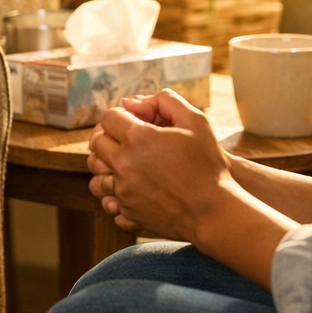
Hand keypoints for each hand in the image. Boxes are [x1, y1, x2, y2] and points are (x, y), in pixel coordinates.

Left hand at [87, 89, 235, 241]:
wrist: (214, 211)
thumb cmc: (208, 165)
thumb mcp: (195, 121)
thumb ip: (164, 101)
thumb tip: (131, 102)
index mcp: (137, 139)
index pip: (108, 118)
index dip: (121, 116)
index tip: (134, 122)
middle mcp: (124, 164)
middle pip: (97, 143)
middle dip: (110, 137)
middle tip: (128, 139)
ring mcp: (123, 190)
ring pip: (96, 173)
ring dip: (108, 165)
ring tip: (128, 164)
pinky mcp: (127, 211)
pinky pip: (107, 198)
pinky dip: (114, 191)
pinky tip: (132, 186)